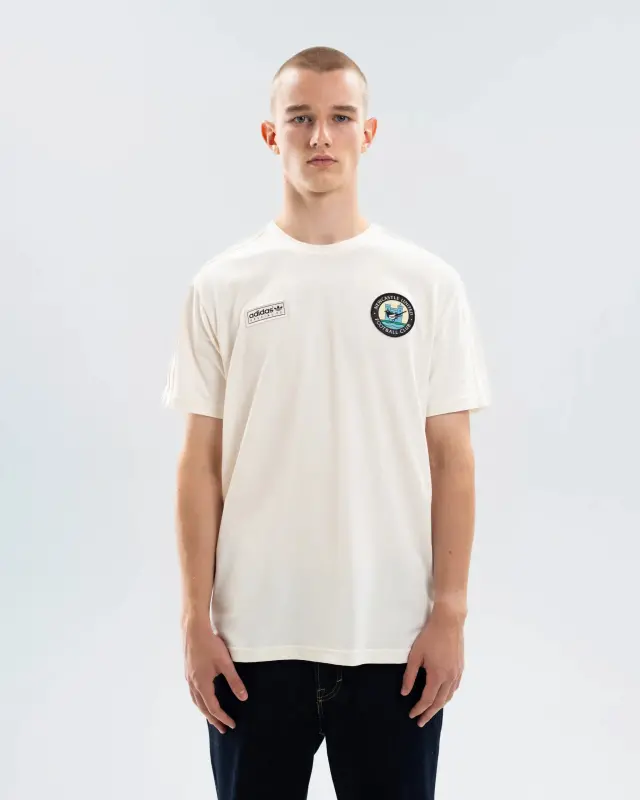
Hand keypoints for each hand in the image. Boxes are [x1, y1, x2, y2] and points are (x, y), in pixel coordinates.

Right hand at [183, 619, 247, 733]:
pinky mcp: (188, 671)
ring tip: (213, 717)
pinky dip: (199, 700)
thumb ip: (234, 681)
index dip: (222, 718)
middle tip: (222, 728)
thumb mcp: (225, 663)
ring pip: (196, 700)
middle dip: (213, 719)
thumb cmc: (210, 644)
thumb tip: (243, 698)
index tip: (231, 725)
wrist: (193, 629)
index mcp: (202, 684)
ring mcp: (188, 678)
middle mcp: (193, 684)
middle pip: (202, 707)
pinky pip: (193, 692)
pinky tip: (204, 697)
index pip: (213, 708)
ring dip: (205, 711)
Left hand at [401, 607, 463, 726]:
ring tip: (430, 711)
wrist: (449, 622)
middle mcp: (450, 678)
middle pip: (439, 702)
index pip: (427, 699)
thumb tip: (405, 693)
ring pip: (449, 697)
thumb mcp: (415, 655)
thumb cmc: (430, 636)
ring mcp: (457, 673)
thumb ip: (410, 675)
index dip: (419, 709)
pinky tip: (443, 696)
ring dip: (439, 706)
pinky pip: (454, 688)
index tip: (412, 715)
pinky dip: (448, 696)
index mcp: (437, 676)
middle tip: (421, 721)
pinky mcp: (461, 668)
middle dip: (429, 713)